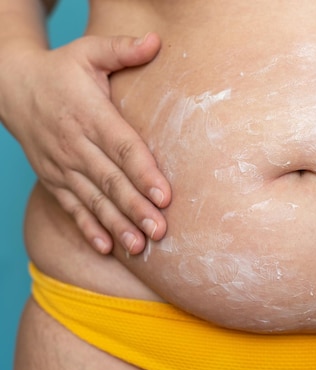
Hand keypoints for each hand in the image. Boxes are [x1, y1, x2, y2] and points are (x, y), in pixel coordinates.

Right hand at [0, 33, 170, 254]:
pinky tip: (107, 247)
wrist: (12, 87)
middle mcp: (75, 145)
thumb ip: (121, 49)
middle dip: (136, 208)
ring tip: (139, 247)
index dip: (143, 172)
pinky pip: (72, 207)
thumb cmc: (62, 69)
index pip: (122, 147)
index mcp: (90, 115)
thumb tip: (156, 40)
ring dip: (117, 224)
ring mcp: (62, 165)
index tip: (165, 195)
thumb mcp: (88, 52)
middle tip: (161, 230)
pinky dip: (88, 228)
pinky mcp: (54, 179)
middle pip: (111, 181)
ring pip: (93, 200)